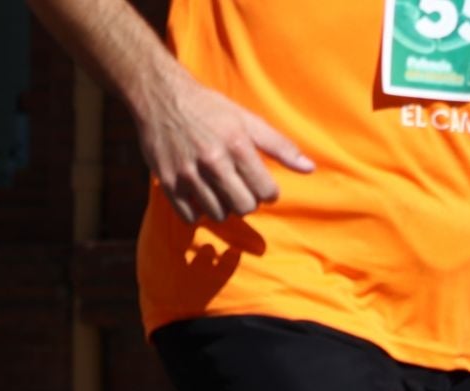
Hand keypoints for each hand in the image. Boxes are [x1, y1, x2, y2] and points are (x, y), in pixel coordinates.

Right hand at [136, 68, 313, 223]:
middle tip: (241, 187)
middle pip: (244, 207)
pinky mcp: (167, 181)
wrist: (159, 96)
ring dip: (224, 206)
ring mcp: (187, 173)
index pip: (266, 192)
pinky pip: (190, 216)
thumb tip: (309, 168)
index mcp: (237, 146)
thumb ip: (280, 146)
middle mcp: (212, 161)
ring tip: (220, 188)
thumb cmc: (209, 108)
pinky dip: (198, 211)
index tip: (261, 184)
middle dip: (248, 201)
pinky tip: (201, 195)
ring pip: (219, 214)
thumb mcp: (248, 120)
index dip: (269, 192)